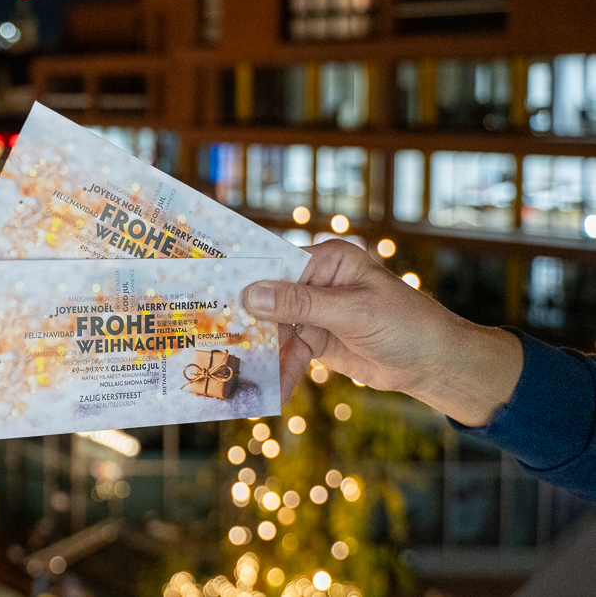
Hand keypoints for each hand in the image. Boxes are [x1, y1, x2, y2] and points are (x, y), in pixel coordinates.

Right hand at [241, 239, 522, 426]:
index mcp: (328, 260)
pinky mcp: (318, 339)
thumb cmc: (405, 324)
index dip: (247, 281)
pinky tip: (273, 387)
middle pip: (270, 300)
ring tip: (242, 371)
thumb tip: (251, 294)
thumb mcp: (351, 311)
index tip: (213, 295)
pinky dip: (282, 369)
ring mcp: (316, 312)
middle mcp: (318, 282)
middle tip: (218, 340)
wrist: (435, 364)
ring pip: (276, 330)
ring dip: (263, 353)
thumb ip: (300, 303)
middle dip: (250, 324)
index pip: (278, 265)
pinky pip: (289, 353)